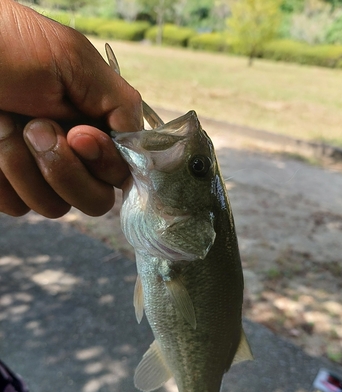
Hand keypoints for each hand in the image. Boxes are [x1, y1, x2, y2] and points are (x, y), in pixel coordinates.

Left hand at [0, 0, 141, 217]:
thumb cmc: (7, 45)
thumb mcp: (75, 59)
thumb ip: (120, 103)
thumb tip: (138, 147)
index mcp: (93, 126)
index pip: (121, 171)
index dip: (103, 162)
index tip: (77, 134)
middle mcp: (72, 154)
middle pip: (95, 200)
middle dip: (65, 171)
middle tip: (35, 128)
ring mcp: (39, 173)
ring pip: (54, 207)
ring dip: (25, 168)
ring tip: (4, 125)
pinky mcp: (8, 186)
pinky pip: (17, 207)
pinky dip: (2, 179)